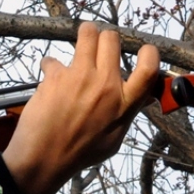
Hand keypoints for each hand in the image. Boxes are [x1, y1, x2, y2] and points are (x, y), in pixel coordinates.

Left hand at [2, 22, 159, 193]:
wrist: (44, 159)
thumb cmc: (80, 153)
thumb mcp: (114, 138)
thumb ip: (128, 113)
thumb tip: (144, 97)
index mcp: (124, 103)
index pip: (149, 68)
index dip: (148, 53)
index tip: (143, 51)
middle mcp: (105, 85)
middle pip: (112, 39)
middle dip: (106, 38)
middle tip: (99, 47)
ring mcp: (80, 77)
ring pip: (88, 33)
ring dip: (84, 35)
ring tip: (80, 45)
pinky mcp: (56, 75)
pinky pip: (53, 60)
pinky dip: (50, 67)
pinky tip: (49, 79)